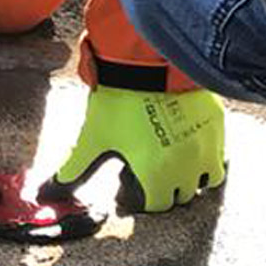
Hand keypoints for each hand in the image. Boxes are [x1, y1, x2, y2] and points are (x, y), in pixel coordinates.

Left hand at [49, 86, 225, 212]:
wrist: (149, 58)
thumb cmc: (119, 100)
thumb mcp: (94, 137)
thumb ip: (73, 171)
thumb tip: (46, 193)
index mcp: (156, 173)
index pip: (157, 206)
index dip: (140, 198)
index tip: (128, 185)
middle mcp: (186, 165)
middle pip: (181, 195)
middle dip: (164, 188)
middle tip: (146, 170)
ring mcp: (206, 146)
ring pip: (207, 180)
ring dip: (191, 178)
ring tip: (171, 161)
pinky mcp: (217, 126)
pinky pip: (219, 154)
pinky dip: (206, 157)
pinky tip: (186, 143)